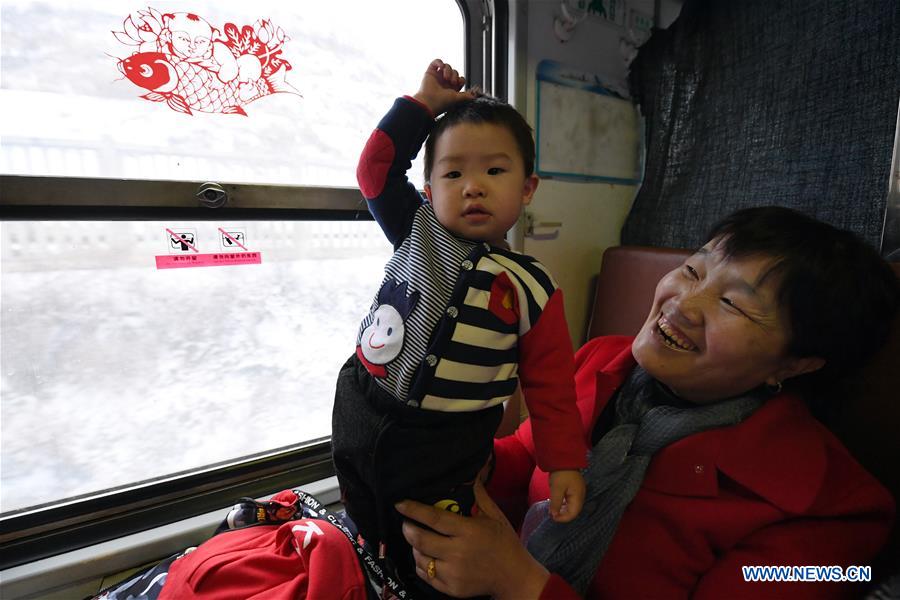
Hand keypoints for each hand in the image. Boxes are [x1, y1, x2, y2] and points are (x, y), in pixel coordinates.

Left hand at [396, 479, 549, 598]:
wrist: (514, 577)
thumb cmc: (504, 542)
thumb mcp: (494, 515)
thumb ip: (479, 494)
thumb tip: (472, 472)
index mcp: (468, 531)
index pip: (434, 518)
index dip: (413, 510)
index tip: (399, 503)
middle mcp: (458, 553)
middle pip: (420, 540)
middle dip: (408, 529)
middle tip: (406, 523)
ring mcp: (453, 573)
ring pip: (420, 558)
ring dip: (414, 547)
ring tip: (417, 539)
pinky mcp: (451, 589)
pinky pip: (426, 575)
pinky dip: (421, 564)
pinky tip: (426, 556)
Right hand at [413, 58, 477, 115]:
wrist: (429, 102)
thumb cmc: (442, 102)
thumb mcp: (457, 98)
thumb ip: (466, 96)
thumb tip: (475, 95)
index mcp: (451, 88)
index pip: (460, 79)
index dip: (460, 79)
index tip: (458, 84)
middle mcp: (444, 82)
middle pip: (454, 72)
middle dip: (454, 75)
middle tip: (451, 82)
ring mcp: (437, 77)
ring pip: (447, 66)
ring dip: (448, 70)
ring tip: (446, 78)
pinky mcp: (430, 72)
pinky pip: (436, 62)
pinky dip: (439, 62)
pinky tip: (441, 67)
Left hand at [548, 470, 584, 522]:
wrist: (564, 458)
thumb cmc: (561, 474)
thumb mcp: (556, 489)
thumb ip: (556, 503)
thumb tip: (554, 515)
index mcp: (578, 497)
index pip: (573, 514)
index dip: (563, 518)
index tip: (553, 517)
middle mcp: (580, 496)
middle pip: (573, 511)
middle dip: (563, 515)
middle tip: (552, 515)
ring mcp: (578, 492)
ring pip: (571, 506)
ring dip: (562, 510)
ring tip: (553, 510)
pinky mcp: (574, 488)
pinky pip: (570, 500)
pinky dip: (563, 504)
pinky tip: (556, 503)